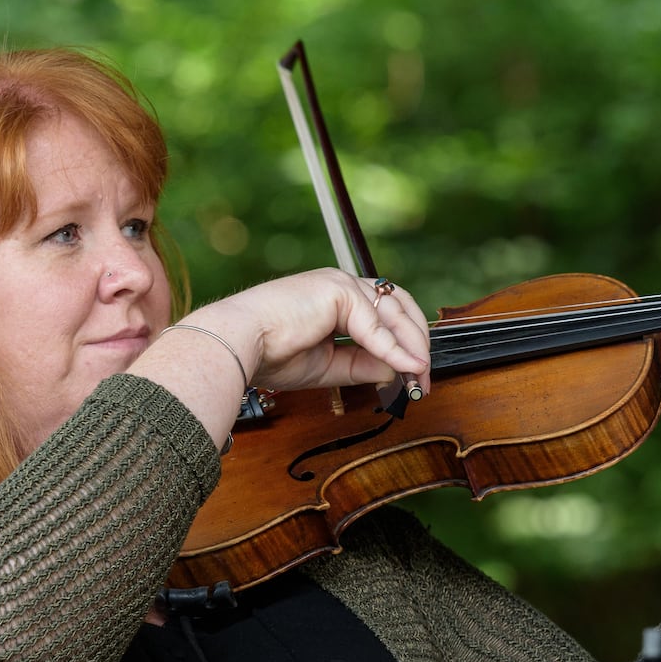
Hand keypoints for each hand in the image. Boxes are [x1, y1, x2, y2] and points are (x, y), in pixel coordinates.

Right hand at [200, 268, 432, 393]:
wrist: (237, 345)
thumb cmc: (267, 354)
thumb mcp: (327, 367)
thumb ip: (363, 365)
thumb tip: (399, 370)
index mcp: (333, 299)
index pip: (384, 313)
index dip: (404, 342)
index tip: (414, 374)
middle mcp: (340, 285)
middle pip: (398, 306)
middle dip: (417, 341)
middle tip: (424, 377)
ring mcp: (340, 283)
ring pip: (393, 312)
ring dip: (412, 346)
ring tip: (419, 376)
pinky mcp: (338, 290)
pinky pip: (375, 325)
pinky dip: (394, 349)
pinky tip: (406, 367)